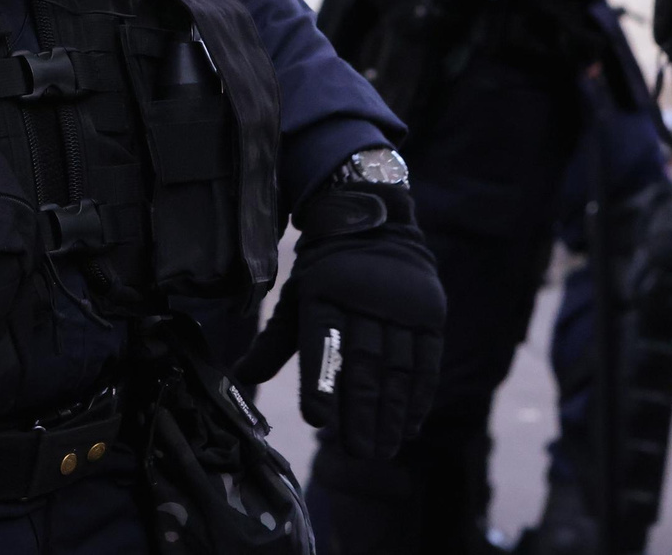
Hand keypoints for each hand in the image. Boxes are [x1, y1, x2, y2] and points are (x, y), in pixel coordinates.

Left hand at [238, 178, 444, 458]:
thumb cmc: (325, 269)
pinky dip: (418, 397)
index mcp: (324, 291)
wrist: (374, 219)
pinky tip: (410, 426)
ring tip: (383, 449)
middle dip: (362, 412)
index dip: (321, 381)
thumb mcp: (296, 296)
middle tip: (358, 453)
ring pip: (397, 367)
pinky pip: (425, 361)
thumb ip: (273, 342)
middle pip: (364, 362)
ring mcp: (402, 303)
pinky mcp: (430, 311)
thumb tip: (242, 380)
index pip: (322, 341)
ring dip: (391, 414)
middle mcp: (365, 296)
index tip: (318, 420)